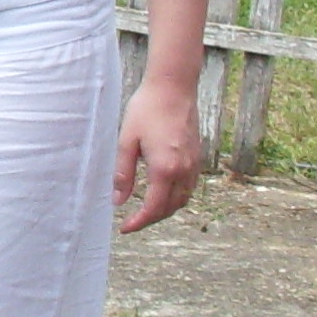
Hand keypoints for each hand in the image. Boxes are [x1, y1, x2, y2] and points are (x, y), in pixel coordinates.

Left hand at [114, 75, 201, 233]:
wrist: (173, 88)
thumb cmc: (146, 111)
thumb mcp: (126, 142)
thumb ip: (123, 174)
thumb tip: (117, 201)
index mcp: (165, 168)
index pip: (153, 207)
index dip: (139, 222)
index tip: (125, 228)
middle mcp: (184, 170)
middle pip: (171, 208)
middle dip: (151, 219)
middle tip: (132, 222)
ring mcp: (195, 164)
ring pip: (183, 200)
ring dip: (165, 210)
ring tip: (145, 212)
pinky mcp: (198, 157)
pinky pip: (190, 187)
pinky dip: (177, 198)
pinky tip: (162, 194)